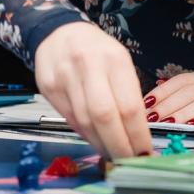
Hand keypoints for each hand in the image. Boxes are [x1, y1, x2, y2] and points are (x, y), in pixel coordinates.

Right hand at [32, 21, 151, 156]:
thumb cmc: (96, 50)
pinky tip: (95, 140)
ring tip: (114, 154)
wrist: (58, 32)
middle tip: (129, 161)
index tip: (145, 151)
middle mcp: (88, 66)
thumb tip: (135, 134)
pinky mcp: (48, 87)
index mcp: (114, 59)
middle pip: (105, 117)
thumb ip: (127, 93)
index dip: (138, 135)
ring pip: (85, 122)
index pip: (129, 106)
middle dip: (119, 146)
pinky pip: (69, 119)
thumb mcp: (119, 61)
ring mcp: (65, 77)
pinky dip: (85, 134)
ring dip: (101, 144)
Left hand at [145, 67, 193, 128]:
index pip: (177, 82)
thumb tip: (158, 91)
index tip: (145, 104)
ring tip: (166, 124)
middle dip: (166, 106)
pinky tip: (193, 126)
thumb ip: (186, 85)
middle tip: (150, 119)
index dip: (160, 93)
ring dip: (181, 114)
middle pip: (185, 93)